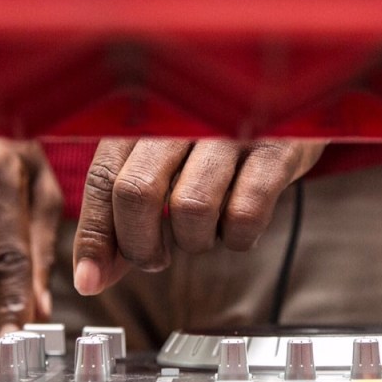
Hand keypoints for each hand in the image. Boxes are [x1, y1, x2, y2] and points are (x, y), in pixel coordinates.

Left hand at [72, 138, 324, 294]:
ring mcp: (230, 128)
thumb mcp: (166, 165)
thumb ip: (126, 217)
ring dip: (194, 240)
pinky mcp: (276, 148)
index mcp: (145, 115)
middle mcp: (182, 115)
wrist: (291, 102)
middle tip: (155, 259)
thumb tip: (94, 275)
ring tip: (205, 232)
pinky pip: (245, 212)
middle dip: (141, 245)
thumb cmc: (217, 141)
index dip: (95, 236)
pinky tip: (238, 229)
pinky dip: (237, 237)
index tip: (91, 280)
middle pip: (136, 192)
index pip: (103, 178)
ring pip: (190, 207)